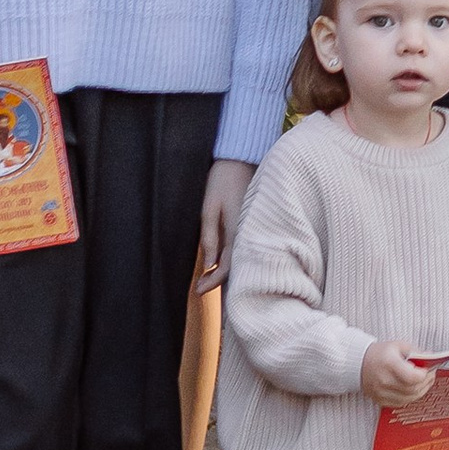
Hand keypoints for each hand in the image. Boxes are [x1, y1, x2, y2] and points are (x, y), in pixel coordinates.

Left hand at [196, 157, 255, 286]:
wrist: (239, 159)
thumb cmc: (222, 180)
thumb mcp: (209, 208)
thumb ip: (209, 236)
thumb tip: (208, 263)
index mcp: (238, 231)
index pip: (228, 267)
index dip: (213, 281)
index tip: (198, 290)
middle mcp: (248, 231)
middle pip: (237, 266)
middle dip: (218, 280)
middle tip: (200, 288)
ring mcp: (250, 226)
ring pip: (240, 256)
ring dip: (224, 269)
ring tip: (206, 277)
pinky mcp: (249, 221)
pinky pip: (242, 245)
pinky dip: (230, 256)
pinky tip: (219, 258)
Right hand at [361, 337, 435, 407]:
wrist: (358, 364)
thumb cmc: (379, 353)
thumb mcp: (398, 346)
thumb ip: (416, 352)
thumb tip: (431, 357)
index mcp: (389, 364)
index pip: (412, 377)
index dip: (425, 375)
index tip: (429, 369)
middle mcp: (385, 381)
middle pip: (413, 389)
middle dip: (426, 382)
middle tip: (431, 375)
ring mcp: (382, 393)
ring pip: (409, 398)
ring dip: (421, 390)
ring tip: (424, 381)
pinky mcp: (381, 401)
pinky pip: (402, 403)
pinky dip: (411, 396)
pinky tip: (414, 389)